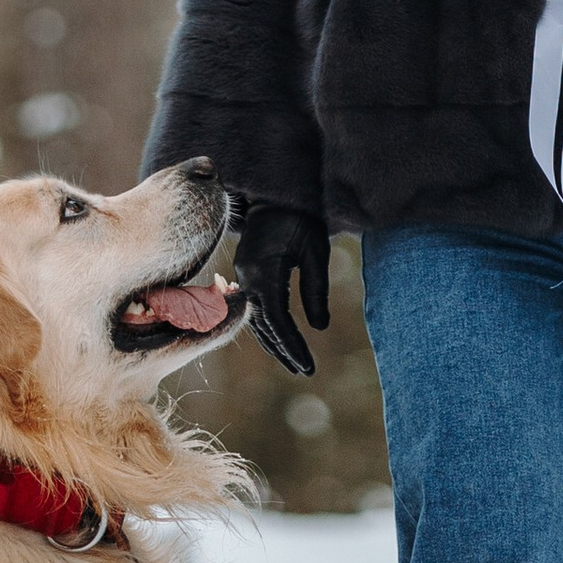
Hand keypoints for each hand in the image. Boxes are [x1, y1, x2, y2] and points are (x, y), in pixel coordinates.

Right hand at [231, 205, 331, 378]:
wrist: (276, 191)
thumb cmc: (301, 217)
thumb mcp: (316, 251)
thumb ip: (316, 289)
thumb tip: (319, 327)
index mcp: (263, 272)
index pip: (276, 321)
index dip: (291, 346)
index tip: (308, 366)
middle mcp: (247, 277)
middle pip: (262, 325)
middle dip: (283, 350)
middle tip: (304, 371)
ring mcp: (243, 274)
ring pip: (255, 319)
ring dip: (273, 342)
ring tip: (295, 362)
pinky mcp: (246, 271)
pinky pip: (254, 306)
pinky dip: (267, 325)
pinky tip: (279, 338)